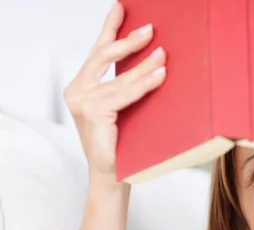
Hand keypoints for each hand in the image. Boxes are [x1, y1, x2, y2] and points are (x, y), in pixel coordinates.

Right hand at [63, 1, 166, 185]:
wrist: (113, 178)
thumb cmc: (122, 145)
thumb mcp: (123, 110)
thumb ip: (128, 87)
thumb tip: (156, 62)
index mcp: (82, 88)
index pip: (98, 53)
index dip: (110, 29)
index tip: (120, 7)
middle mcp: (78, 91)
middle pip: (104, 56)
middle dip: (127, 40)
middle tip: (150, 28)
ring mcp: (83, 102)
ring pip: (120, 78)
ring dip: (145, 65)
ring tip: (163, 54)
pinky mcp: (94, 112)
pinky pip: (125, 94)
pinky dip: (145, 84)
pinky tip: (160, 75)